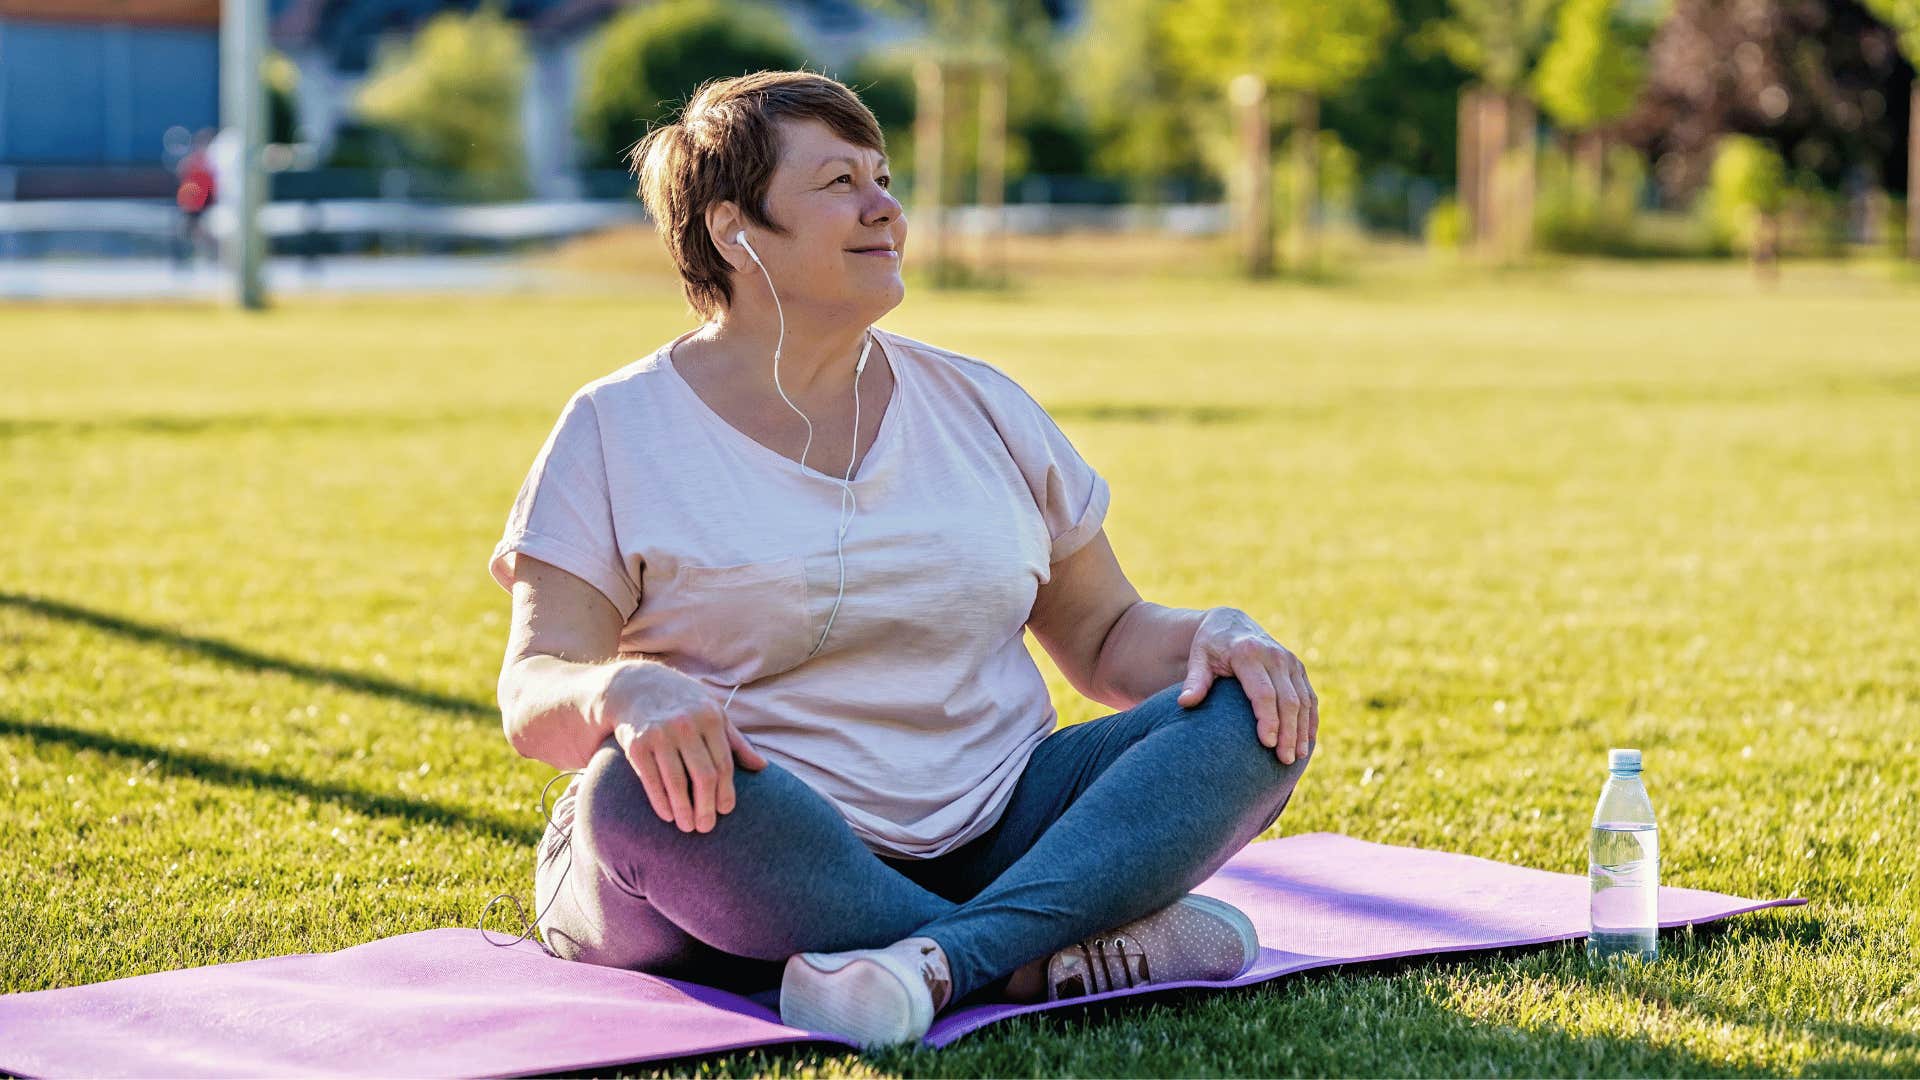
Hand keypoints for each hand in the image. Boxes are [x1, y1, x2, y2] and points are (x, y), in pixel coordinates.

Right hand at [599, 663, 767, 832]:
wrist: (635, 686)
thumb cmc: (683, 705)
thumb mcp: (712, 714)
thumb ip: (735, 742)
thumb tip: (762, 767)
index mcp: (710, 718)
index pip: (724, 763)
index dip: (726, 791)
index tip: (726, 811)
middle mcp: (686, 724)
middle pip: (703, 775)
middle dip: (707, 806)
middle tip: (707, 828)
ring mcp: (660, 734)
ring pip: (677, 781)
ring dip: (684, 810)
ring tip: (688, 827)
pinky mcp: (637, 744)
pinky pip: (651, 780)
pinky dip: (661, 801)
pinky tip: (667, 815)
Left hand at [1175, 608, 1318, 763]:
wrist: (1231, 623)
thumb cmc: (1210, 645)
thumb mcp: (1199, 657)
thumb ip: (1195, 680)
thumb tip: (1184, 702)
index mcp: (1249, 654)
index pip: (1263, 692)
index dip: (1267, 719)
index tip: (1266, 744)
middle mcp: (1275, 656)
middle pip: (1288, 700)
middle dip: (1288, 732)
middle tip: (1285, 760)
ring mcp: (1290, 661)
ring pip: (1303, 700)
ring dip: (1302, 729)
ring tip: (1297, 756)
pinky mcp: (1298, 667)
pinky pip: (1310, 696)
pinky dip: (1310, 718)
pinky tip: (1308, 740)